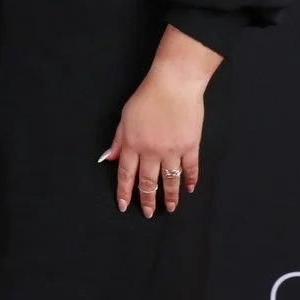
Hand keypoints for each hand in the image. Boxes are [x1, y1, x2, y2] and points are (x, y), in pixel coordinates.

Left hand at [102, 26, 222, 216]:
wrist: (174, 85)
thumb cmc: (147, 98)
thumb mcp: (125, 118)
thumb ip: (118, 141)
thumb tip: (108, 160)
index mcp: (133, 144)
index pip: (126, 174)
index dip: (124, 192)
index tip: (124, 206)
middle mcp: (152, 151)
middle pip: (148, 182)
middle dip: (147, 200)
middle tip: (148, 214)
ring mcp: (173, 150)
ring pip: (170, 180)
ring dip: (169, 196)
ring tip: (170, 208)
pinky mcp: (191, 146)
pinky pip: (191, 168)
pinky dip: (191, 179)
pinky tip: (189, 188)